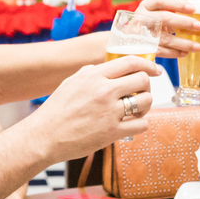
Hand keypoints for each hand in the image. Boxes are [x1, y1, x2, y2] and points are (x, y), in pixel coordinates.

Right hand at [32, 56, 156, 161]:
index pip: (130, 62)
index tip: (155, 70)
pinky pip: (142, 125)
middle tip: (141, 94)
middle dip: (146, 86)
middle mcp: (104, 91)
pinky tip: (131, 125)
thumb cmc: (56, 110)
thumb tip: (107, 67)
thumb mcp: (71, 83)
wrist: (44, 136)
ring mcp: (109, 112)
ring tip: (136, 111)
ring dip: (146, 106)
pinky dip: (140, 124)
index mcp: (94, 75)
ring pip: (146, 101)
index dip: (148, 64)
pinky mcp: (112, 132)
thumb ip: (90, 73)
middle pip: (142, 80)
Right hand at [134, 0, 199, 59]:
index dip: (177, 3)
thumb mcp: (153, 14)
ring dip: (183, 43)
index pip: (161, 0)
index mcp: (146, 6)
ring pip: (165, 38)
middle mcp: (142, 18)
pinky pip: (161, 51)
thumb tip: (197, 17)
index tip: (193, 8)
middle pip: (165, 18)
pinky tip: (185, 53)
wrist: (124, 41)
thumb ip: (169, 13)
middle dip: (184, 22)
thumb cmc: (146, 25)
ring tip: (198, 47)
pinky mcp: (142, 48)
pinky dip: (174, 53)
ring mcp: (141, 34)